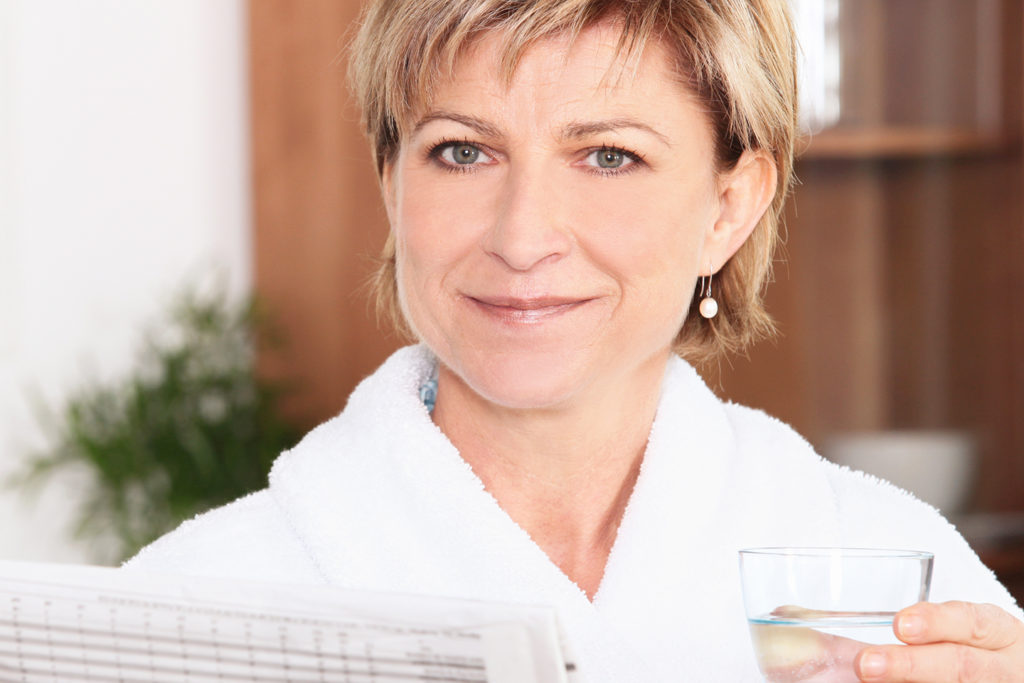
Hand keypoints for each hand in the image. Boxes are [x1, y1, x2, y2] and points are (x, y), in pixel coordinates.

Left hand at [854, 601, 1023, 681]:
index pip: (973, 622)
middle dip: (912, 665)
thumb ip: (926, 630)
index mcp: (1001, 634)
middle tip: (867, 663)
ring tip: (869, 680)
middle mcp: (1006, 667)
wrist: (1006, 678)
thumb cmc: (975, 651)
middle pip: (962, 667)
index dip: (936, 622)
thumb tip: (859, 641)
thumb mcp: (967, 634)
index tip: (900, 624)